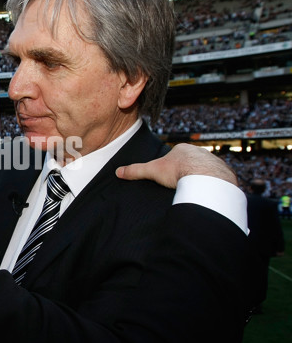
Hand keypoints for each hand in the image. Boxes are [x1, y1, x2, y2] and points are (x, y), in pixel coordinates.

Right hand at [115, 143, 237, 187]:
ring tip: (192, 190)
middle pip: (190, 163)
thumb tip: (118, 172)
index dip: (170, 167)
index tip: (168, 177)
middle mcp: (199, 152)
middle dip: (186, 173)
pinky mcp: (223, 173)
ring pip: (204, 170)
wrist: (205, 178)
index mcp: (183, 149)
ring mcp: (213, 162)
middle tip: (179, 185)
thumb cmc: (179, 171)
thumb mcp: (153, 170)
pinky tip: (205, 193)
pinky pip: (216, 179)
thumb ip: (136, 171)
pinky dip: (211, 185)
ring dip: (199, 179)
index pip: (175, 157)